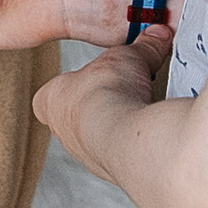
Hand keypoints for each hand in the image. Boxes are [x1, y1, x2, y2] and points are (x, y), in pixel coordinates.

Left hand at [34, 24, 173, 180]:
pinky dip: (134, 146)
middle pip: (77, 118)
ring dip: (118, 129)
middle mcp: (62, 133)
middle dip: (101, 106)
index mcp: (50, 101)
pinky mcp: (110, 172)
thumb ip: (143, 47)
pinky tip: (148, 135)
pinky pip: (120, 157)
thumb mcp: (128, 56)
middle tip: (124, 94)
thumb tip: (157, 35)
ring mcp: (85, 156)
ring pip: (98, 141)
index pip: (52, 93)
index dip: (75, 83)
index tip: (96, 75)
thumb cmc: (107, 96)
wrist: (124, 136)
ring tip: (139, 114)